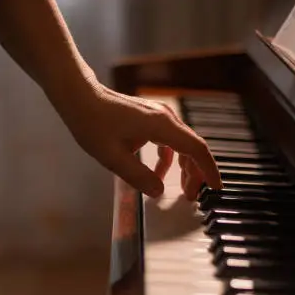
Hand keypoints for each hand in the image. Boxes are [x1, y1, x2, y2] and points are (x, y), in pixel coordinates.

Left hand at [56, 83, 222, 198]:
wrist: (79, 97)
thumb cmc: (92, 123)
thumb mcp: (113, 158)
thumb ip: (138, 177)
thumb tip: (158, 192)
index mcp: (161, 126)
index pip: (196, 149)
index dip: (208, 170)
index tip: (216, 187)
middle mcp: (165, 118)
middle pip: (192, 148)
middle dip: (195, 174)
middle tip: (192, 197)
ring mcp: (158, 116)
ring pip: (182, 144)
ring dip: (184, 167)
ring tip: (181, 189)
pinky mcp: (149, 118)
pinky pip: (168, 141)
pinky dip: (169, 158)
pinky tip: (159, 173)